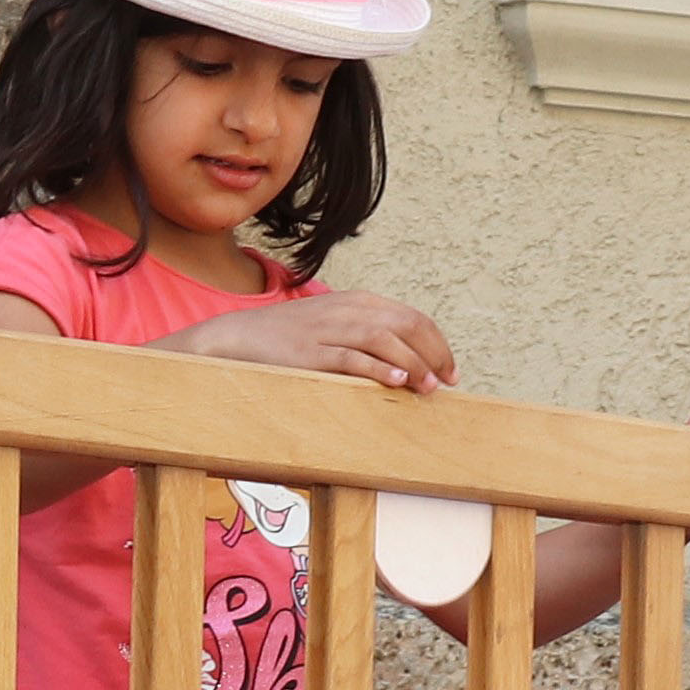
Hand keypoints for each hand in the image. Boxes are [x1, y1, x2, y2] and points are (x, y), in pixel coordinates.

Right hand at [164, 293, 457, 394]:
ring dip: (412, 364)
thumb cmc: (290, 338)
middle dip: (434, 355)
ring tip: (428, 387)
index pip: (413, 317)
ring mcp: (329, 330)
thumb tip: (405, 362)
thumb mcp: (334, 325)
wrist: (240, 337)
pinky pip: (352, 357)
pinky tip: (396, 382)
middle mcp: (348, 310)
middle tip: (448, 382)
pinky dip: (378, 369)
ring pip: (384, 340)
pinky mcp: (311, 352)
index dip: (438, 344)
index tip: (450, 371)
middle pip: (407, 326)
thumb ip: (367, 335)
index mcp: (358, 302)